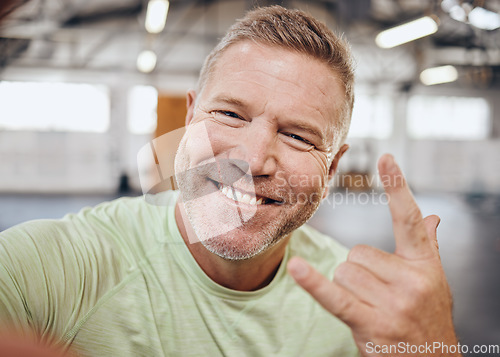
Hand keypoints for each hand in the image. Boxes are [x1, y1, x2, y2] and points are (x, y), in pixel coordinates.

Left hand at [287, 154, 459, 355]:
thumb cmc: (429, 320)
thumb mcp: (434, 283)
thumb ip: (428, 248)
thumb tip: (433, 217)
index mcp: (425, 266)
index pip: (409, 219)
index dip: (397, 187)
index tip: (386, 158)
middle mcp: (411, 281)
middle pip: (357, 254)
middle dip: (358, 272)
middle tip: (376, 295)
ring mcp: (392, 303)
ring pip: (343, 272)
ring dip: (347, 289)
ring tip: (369, 307)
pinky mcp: (370, 323)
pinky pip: (335, 296)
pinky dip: (314, 284)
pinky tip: (297, 268)